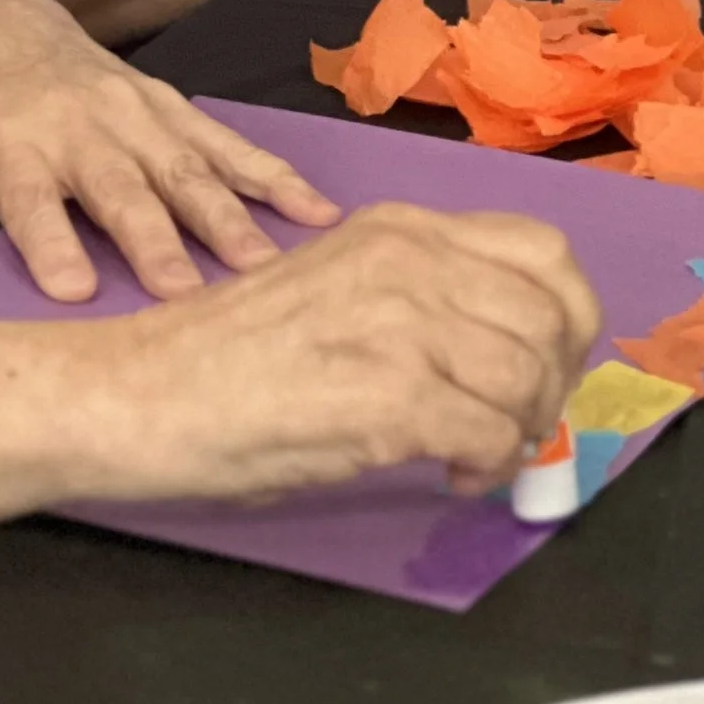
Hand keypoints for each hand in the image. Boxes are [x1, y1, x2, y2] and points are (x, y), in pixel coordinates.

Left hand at [0, 0, 338, 301]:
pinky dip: (272, 174)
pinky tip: (315, 209)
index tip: (74, 290)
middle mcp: (80, 127)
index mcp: (12, 145)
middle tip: (189, 296)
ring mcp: (135, 113)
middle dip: (158, 240)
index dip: (52, 242)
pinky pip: (227, 143)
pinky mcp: (169, 106)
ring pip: (189, 168)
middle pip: (124, 189)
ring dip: (229, 216)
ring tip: (266, 264)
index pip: (32, 199)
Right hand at [49, 199, 603, 503]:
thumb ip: (419, 298)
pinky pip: (492, 434)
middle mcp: (409, 260)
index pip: (545, 253)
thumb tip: (505, 350)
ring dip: (521, 431)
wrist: (135, 392)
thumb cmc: (223, 357)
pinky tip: (449, 475)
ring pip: (530, 378)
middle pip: (552, 317)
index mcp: (400, 228)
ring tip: (474, 455)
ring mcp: (400, 323)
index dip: (567, 318)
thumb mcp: (337, 287)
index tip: (545, 366)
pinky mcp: (387, 396)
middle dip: (552, 385)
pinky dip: (487, 467)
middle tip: (515, 425)